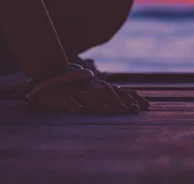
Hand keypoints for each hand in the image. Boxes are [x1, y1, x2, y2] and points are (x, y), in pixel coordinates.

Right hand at [31, 79, 149, 113]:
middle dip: (119, 101)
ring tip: (110, 111)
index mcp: (98, 86)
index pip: (117, 91)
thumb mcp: (95, 90)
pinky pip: (67, 101)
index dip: (131, 98)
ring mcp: (75, 91)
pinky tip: (79, 109)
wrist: (48, 82)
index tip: (145, 106)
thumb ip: (114, 93)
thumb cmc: (74, 89)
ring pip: (89, 97)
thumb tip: (138, 95)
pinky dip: (73, 104)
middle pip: (106, 93)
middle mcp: (88, 87)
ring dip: (100, 104)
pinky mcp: (61, 97)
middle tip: (131, 110)